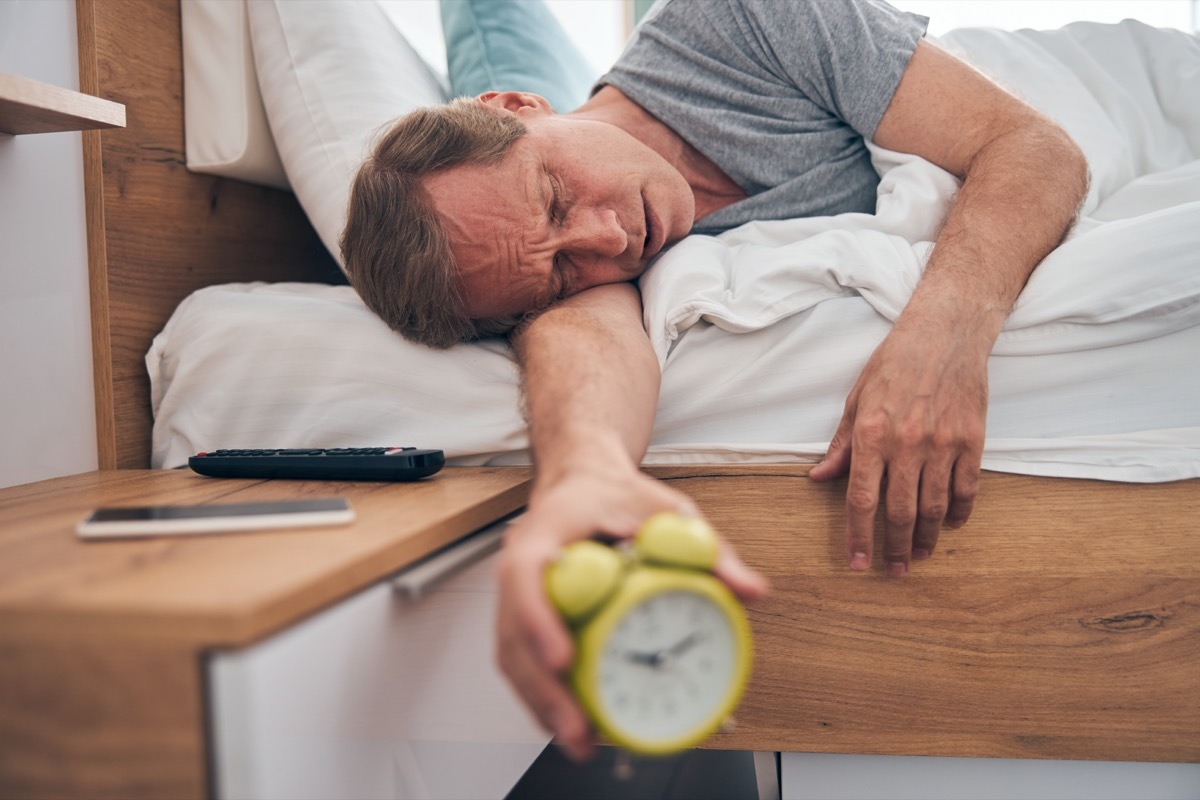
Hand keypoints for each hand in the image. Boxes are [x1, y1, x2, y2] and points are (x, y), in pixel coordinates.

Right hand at [494, 461, 766, 760]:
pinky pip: (523, 660)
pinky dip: (543, 695)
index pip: (526, 576)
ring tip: (578, 739)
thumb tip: (751, 591)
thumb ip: (710, 549)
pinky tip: (570, 722)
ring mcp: (520, 594)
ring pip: (513, 655)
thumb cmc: (617, 495)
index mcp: (547, 531)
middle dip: (543, 688)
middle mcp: (523, 565)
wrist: (585, 484)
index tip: (565, 658)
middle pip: (513, 632)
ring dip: (541, 703)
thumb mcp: (667, 511)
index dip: (539, 620)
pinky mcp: (527, 616)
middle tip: (579, 727)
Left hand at [809, 321, 987, 575]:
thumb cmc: (894, 363)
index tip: (857, 562)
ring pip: (935, 507)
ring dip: (926, 539)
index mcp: (871, 434)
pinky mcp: (972, 440)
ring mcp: (943, 443)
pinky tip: (950, 525)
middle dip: (895, 548)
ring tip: (919, 555)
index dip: (858, 536)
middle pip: (900, 512)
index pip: (861, 499)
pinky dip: (959, 512)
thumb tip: (818, 478)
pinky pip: (967, 489)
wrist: (945, 333)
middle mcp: (906, 443)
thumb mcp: (856, 400)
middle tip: (893, 571)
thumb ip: (840, 445)